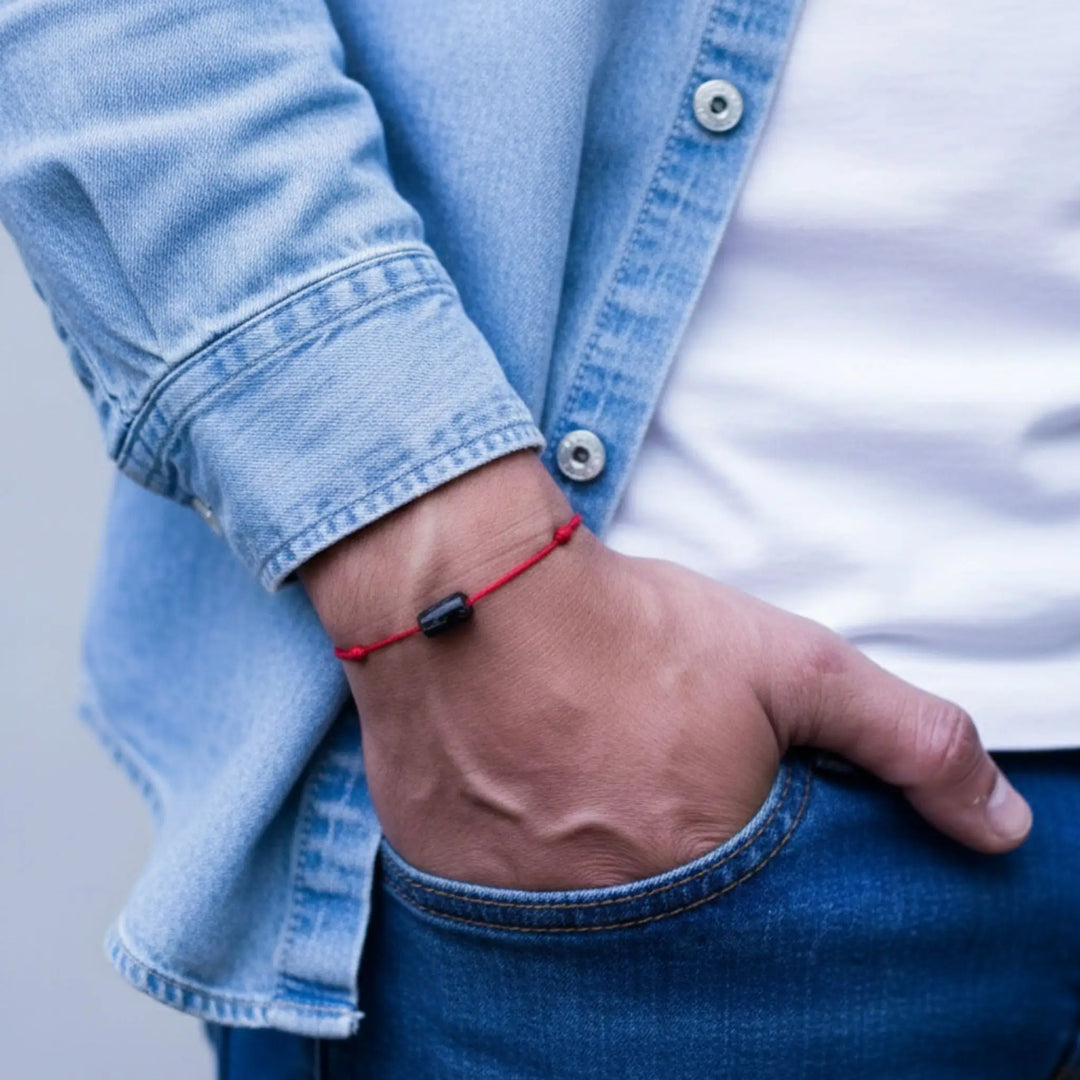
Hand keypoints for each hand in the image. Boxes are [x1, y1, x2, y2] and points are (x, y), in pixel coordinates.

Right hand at [301, 452, 1031, 889]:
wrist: (471, 590)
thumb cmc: (626, 627)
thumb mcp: (792, 665)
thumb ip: (910, 742)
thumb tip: (1003, 827)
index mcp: (700, 869)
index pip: (753, 915)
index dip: (729, 841)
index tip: (698, 794)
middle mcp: (606, 907)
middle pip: (661, 912)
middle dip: (657, 849)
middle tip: (629, 777)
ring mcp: (514, 902)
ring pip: (574, 909)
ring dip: (584, 856)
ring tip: (575, 779)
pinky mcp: (444, 876)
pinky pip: (497, 899)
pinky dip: (515, 857)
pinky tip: (516, 792)